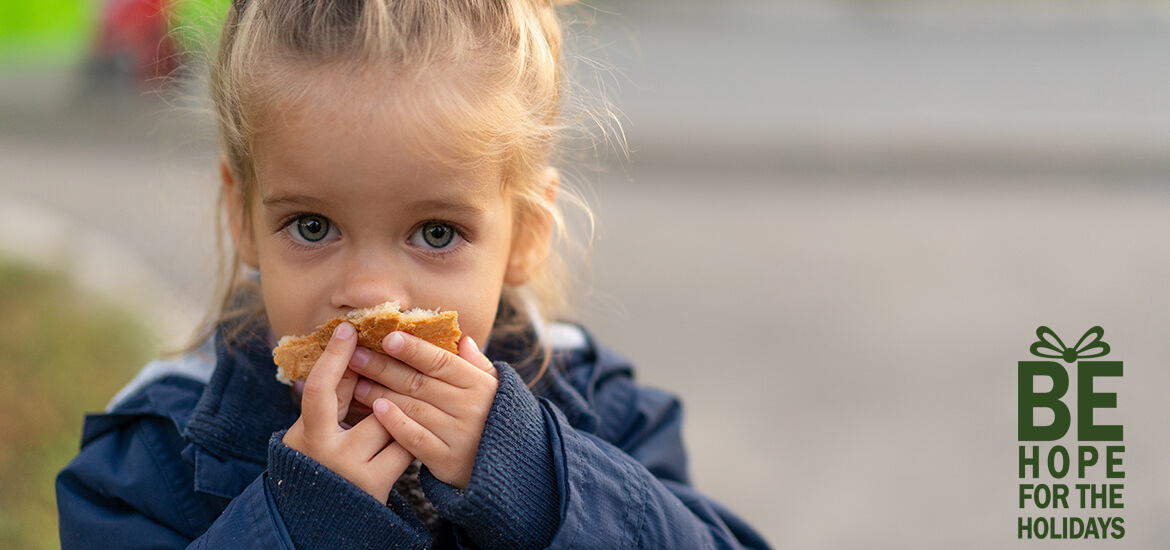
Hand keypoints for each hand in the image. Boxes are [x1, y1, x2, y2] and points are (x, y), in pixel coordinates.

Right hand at [282, 322, 414, 502]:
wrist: (325, 521)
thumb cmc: (322, 465)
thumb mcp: (317, 432)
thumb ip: (335, 399)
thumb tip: (355, 353)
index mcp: (306, 434)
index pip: (318, 389)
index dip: (334, 357)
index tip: (348, 329)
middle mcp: (326, 452)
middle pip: (370, 406)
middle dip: (385, 395)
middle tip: (395, 388)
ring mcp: (352, 471)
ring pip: (392, 425)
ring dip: (401, 420)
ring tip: (405, 420)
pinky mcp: (376, 486)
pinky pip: (405, 449)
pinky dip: (410, 440)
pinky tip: (413, 439)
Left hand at [349, 332, 497, 489]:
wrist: (510, 468)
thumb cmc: (495, 420)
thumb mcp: (495, 389)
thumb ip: (477, 364)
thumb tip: (462, 339)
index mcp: (480, 384)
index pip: (441, 361)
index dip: (413, 349)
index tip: (387, 337)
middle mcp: (471, 407)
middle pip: (420, 383)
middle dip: (384, 367)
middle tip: (356, 355)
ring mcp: (459, 434)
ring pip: (414, 408)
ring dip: (381, 393)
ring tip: (357, 382)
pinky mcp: (447, 460)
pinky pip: (416, 439)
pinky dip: (396, 423)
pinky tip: (376, 410)